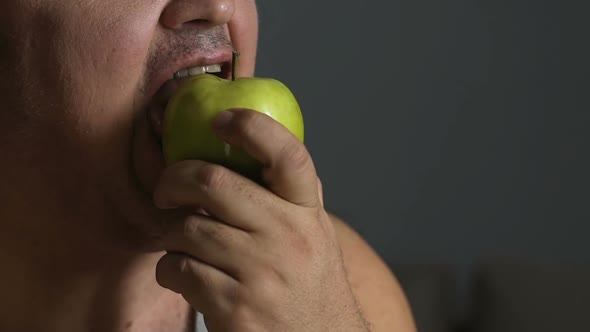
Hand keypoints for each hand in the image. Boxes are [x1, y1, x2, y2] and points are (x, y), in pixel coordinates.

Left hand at [154, 109, 368, 331]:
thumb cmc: (309, 284)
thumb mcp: (311, 234)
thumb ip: (285, 197)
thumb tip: (239, 153)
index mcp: (307, 212)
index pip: (288, 155)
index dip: (251, 128)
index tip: (221, 120)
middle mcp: (288, 236)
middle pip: (213, 183)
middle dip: (174, 180)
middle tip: (166, 190)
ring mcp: (261, 272)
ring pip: (186, 229)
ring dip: (172, 235)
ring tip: (183, 245)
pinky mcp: (234, 306)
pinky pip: (178, 269)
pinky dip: (171, 270)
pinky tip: (188, 277)